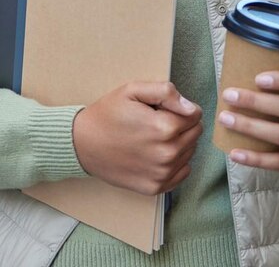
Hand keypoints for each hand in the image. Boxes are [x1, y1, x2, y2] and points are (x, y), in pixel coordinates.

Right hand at [72, 81, 202, 195]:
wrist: (83, 144)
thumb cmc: (108, 114)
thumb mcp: (132, 90)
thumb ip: (166, 92)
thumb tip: (190, 107)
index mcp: (164, 128)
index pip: (196, 115)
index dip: (181, 108)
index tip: (162, 108)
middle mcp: (167, 154)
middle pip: (195, 133)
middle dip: (182, 124)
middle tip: (156, 121)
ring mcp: (162, 173)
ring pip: (190, 152)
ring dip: (179, 142)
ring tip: (153, 137)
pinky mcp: (155, 187)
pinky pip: (182, 172)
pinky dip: (175, 162)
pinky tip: (156, 154)